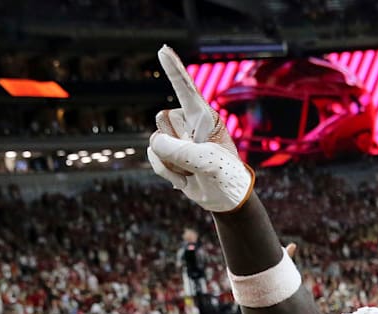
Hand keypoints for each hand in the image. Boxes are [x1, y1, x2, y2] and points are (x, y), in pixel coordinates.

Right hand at [147, 45, 253, 212]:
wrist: (225, 200)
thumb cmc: (224, 177)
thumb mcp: (206, 163)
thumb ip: (179, 150)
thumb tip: (153, 142)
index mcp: (204, 117)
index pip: (186, 89)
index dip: (173, 68)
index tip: (163, 49)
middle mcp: (189, 123)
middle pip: (162, 120)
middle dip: (174, 145)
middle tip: (198, 161)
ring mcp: (178, 138)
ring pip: (154, 141)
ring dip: (171, 162)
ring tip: (193, 171)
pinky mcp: (170, 152)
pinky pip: (152, 155)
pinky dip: (165, 171)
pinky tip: (185, 178)